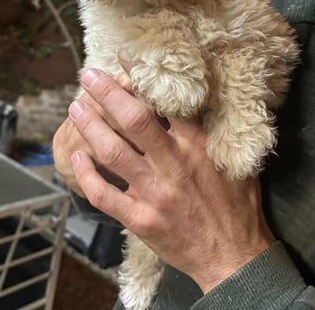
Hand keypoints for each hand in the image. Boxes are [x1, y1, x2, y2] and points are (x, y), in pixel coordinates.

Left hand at [68, 67, 274, 293]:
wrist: (234, 255)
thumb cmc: (238, 205)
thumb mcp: (234, 160)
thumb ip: (213, 131)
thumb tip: (197, 101)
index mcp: (198, 146)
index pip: (166, 103)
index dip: (142, 78)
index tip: (123, 60)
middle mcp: (173, 165)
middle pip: (133, 120)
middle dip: (107, 94)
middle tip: (88, 76)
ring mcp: (154, 193)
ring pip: (113, 152)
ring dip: (90, 126)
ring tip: (76, 107)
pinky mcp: (140, 219)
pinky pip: (105, 194)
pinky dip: (87, 175)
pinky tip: (76, 158)